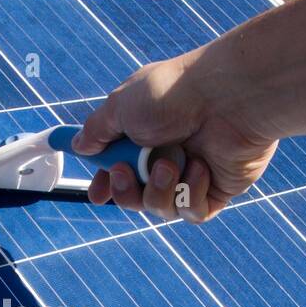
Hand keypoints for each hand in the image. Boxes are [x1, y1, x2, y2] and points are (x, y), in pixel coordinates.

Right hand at [73, 48, 278, 222]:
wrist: (227, 99)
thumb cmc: (174, 94)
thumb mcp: (120, 106)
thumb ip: (97, 130)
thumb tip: (78, 145)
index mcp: (145, 135)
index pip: (119, 170)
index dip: (107, 184)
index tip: (97, 193)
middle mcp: (167, 156)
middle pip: (134, 197)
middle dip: (126, 190)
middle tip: (128, 171)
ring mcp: (192, 175)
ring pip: (160, 208)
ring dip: (159, 188)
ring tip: (172, 162)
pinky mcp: (217, 190)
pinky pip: (191, 212)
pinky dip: (190, 193)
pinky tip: (201, 167)